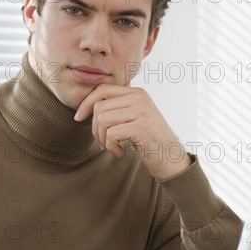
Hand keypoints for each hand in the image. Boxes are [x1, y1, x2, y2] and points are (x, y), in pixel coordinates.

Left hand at [74, 84, 191, 179]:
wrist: (171, 160)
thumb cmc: (149, 142)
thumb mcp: (134, 119)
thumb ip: (118, 108)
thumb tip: (89, 103)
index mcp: (137, 93)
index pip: (102, 89)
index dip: (86, 103)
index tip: (78, 118)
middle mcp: (140, 98)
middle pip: (99, 106)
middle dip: (94, 128)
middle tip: (103, 143)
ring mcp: (142, 111)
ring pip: (102, 119)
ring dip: (102, 138)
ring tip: (110, 148)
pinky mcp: (142, 126)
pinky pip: (111, 133)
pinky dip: (110, 146)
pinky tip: (118, 153)